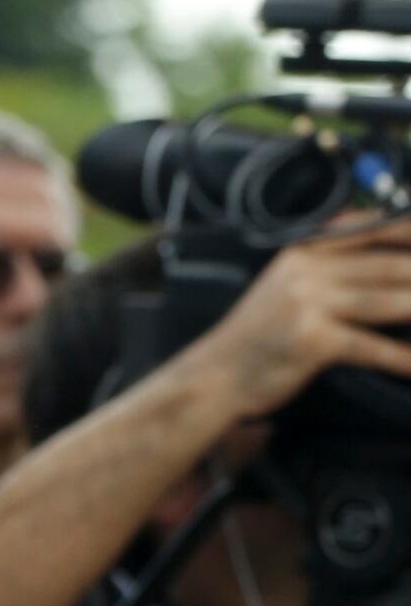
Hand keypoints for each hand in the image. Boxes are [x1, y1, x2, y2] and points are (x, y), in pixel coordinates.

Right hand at [185, 216, 410, 422]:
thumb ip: (334, 262)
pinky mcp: (313, 341)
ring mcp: (309, 304)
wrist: (214, 376)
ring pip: (391, 301)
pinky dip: (402, 358)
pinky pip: (372, 346)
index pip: (380, 228)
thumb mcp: (288, 283)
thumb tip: (393, 252)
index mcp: (306, 249)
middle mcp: (308, 270)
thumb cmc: (258, 336)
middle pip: (394, 265)